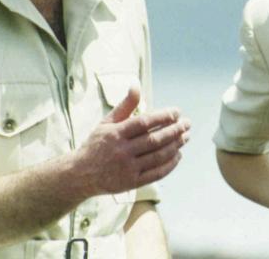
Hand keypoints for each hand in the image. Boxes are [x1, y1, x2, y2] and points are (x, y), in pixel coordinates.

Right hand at [72, 86, 189, 196]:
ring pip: (158, 156)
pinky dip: (170, 164)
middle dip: (175, 130)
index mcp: (116, 133)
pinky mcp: (131, 183)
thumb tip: (136, 84)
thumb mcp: (107, 122)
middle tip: (187, 124)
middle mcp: (122, 151)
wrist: (80, 174)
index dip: (163, 116)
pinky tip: (178, 154)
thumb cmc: (96, 144)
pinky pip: (156, 173)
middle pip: (154, 139)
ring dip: (176, 146)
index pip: (144, 122)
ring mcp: (127, 168)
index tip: (177, 112)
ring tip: (186, 137)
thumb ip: (125, 105)